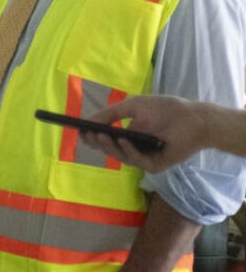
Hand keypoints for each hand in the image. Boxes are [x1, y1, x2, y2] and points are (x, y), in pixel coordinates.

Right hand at [79, 94, 212, 173]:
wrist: (192, 118)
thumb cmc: (164, 110)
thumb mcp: (132, 106)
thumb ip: (110, 113)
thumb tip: (87, 120)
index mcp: (129, 135)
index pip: (107, 139)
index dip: (93, 136)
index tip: (79, 131)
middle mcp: (135, 148)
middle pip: (111, 149)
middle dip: (98, 143)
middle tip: (87, 135)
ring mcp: (145, 157)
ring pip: (121, 156)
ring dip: (109, 146)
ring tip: (100, 135)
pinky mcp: (156, 165)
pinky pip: (137, 161)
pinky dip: (128, 150)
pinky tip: (123, 140)